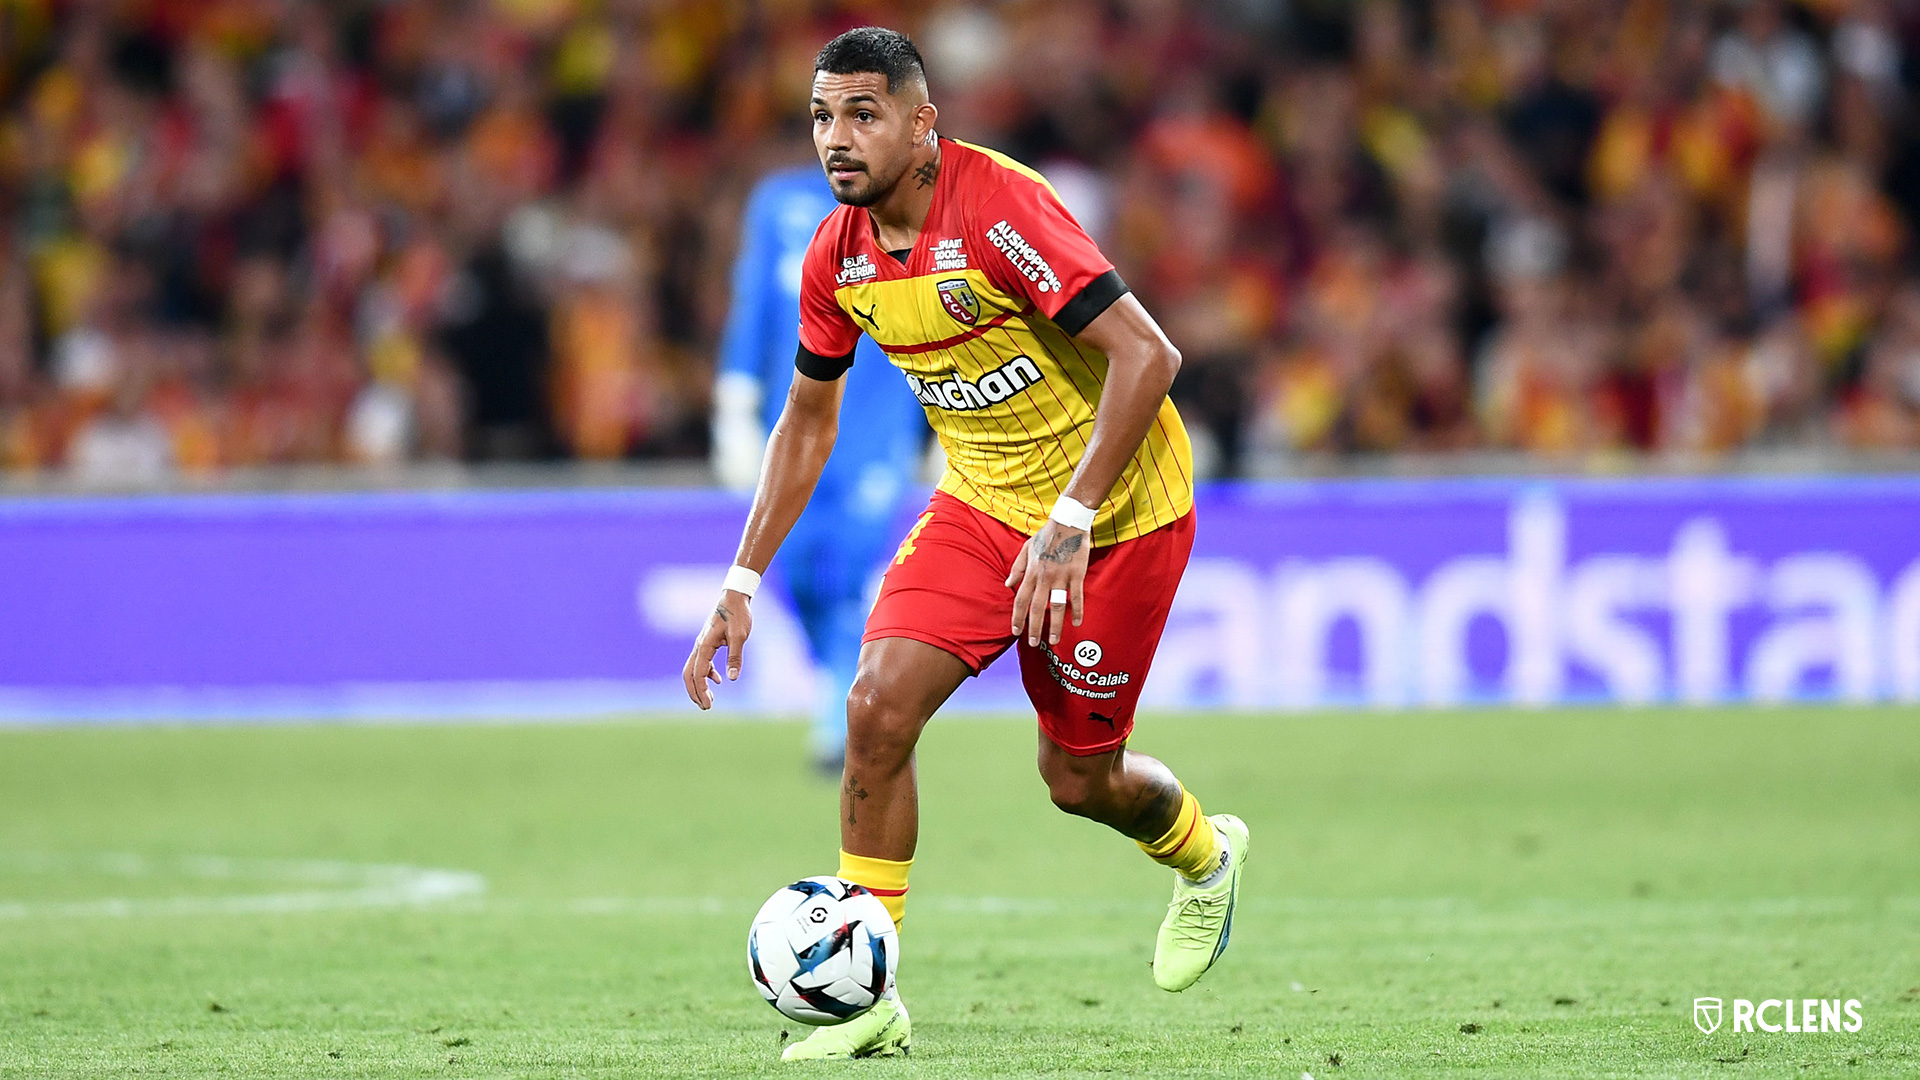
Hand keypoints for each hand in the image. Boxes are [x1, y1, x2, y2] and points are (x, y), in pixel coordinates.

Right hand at [682, 590, 753, 708]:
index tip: (709, 706)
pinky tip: (718, 679)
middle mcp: (699, 646)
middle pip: (689, 674)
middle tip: (706, 707)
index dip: (701, 691)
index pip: (698, 674)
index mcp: (705, 645)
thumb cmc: (737, 615)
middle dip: (694, 692)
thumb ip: (735, 656)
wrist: (734, 597)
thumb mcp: (740, 636)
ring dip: (699, 685)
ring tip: (709, 700)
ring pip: (693, 669)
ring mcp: (702, 644)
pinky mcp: (708, 642)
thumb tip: (731, 678)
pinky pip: (701, 662)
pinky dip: (706, 674)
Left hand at [1005, 520, 1089, 648]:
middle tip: (1034, 643)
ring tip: (1054, 640)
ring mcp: (1061, 576)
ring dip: (1055, 625)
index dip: (1017, 617)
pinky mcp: (1077, 574)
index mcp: (1031, 572)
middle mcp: (1044, 577)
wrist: (1068, 522)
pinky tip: (1076, 623)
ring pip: (1056, 606)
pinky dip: (1077, 611)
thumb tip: (1007, 584)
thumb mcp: (1026, 549)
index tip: (1016, 631)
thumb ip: (1017, 568)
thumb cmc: (1046, 535)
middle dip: (1034, 627)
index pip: (1020, 600)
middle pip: (1037, 608)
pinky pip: (1077, 596)